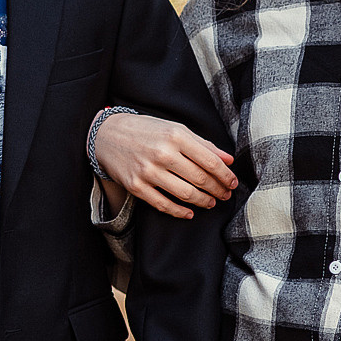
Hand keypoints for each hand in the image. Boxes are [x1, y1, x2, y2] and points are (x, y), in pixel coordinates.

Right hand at [93, 112, 235, 220]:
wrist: (107, 135)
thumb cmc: (145, 130)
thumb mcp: (175, 129)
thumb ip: (202, 144)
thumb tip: (228, 160)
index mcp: (175, 136)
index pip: (210, 161)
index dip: (226, 175)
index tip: (233, 182)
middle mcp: (162, 153)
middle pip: (200, 179)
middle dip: (217, 190)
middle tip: (225, 195)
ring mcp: (148, 171)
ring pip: (185, 194)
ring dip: (203, 201)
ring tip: (210, 202)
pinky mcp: (136, 186)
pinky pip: (163, 204)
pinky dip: (180, 211)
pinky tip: (189, 212)